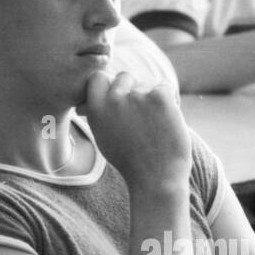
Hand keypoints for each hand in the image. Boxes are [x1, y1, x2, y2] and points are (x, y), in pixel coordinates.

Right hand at [79, 70, 189, 196]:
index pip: (98, 77)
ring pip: (146, 83)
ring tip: (156, 124)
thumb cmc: (130, 160)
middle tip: (142, 116)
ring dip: (152, 98)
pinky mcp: (159, 96)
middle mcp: (113, 99)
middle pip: (124, 76)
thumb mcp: (103, 137)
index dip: (109, 85)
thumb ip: (96, 114)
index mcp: (96, 108)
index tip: (118, 98)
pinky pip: (165, 87)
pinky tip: (168, 119)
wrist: (156, 178)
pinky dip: (170, 100)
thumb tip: (85, 102)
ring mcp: (137, 96)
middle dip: (133, 90)